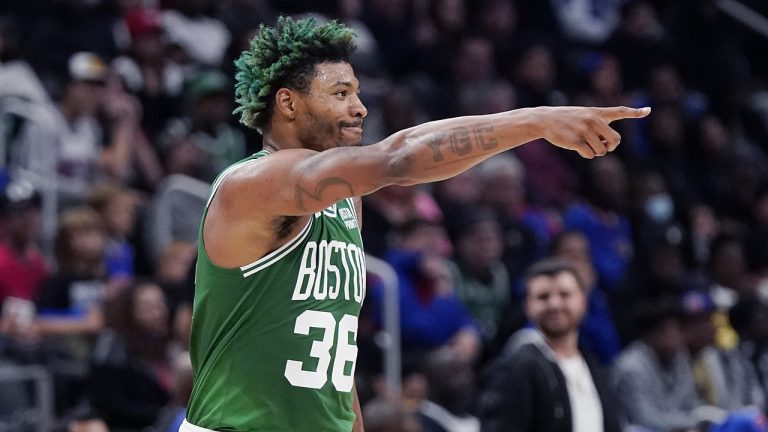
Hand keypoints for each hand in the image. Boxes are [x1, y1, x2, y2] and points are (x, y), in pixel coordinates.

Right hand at [536, 106, 650, 158]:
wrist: (545, 119)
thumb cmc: (565, 119)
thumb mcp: (583, 115)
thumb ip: (598, 126)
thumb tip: (608, 147)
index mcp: (597, 113)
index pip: (619, 111)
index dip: (635, 112)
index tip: (648, 110)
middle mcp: (593, 120)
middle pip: (615, 140)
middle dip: (610, 147)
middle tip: (602, 146)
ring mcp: (585, 131)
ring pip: (601, 151)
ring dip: (595, 151)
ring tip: (583, 144)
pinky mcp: (576, 141)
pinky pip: (590, 155)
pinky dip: (586, 154)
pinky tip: (576, 147)